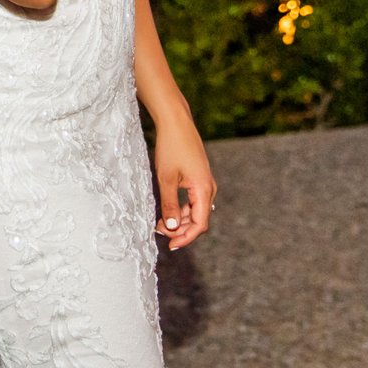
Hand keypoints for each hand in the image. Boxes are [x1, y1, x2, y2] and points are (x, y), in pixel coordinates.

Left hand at [152, 119, 215, 250]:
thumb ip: (169, 205)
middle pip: (198, 220)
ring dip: (179, 220)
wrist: (176, 122)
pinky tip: (166, 211)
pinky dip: (180, 209)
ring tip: (159, 223)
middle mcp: (208, 188)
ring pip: (195, 211)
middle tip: (159, 231)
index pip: (199, 224)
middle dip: (180, 230)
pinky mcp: (198, 178)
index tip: (170, 245)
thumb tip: (172, 229)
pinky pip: (192, 201)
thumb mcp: (166, 178)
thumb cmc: (171, 147)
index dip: (186, 238)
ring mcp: (204, 183)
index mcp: (204, 189)